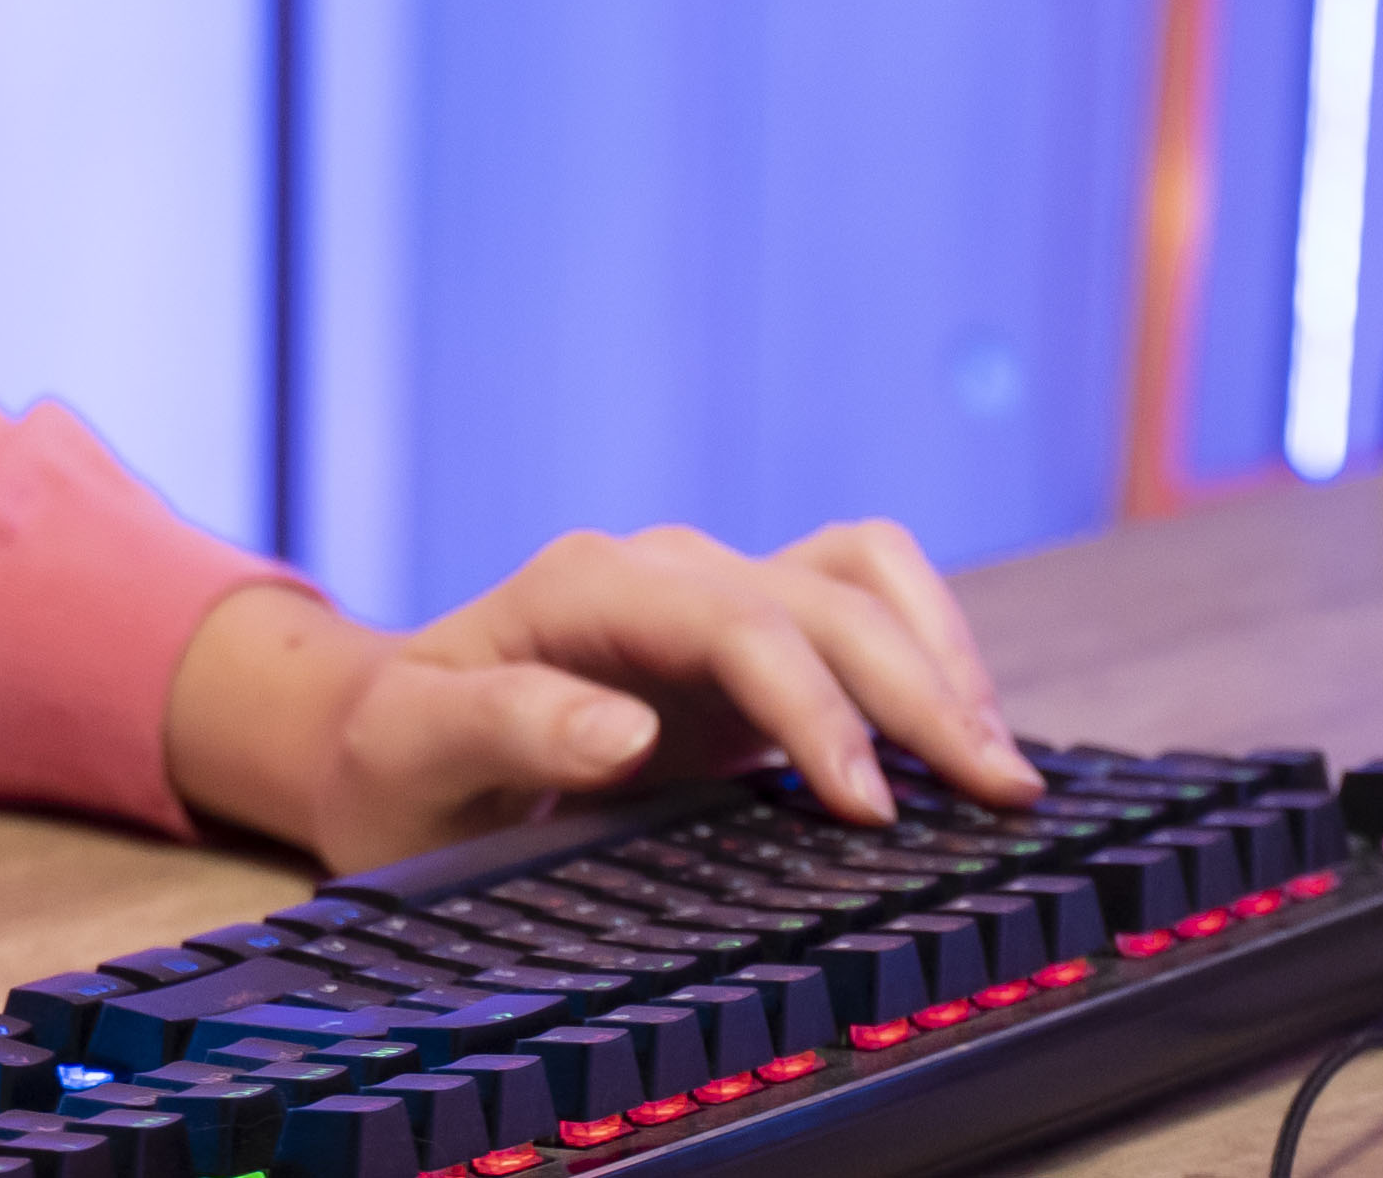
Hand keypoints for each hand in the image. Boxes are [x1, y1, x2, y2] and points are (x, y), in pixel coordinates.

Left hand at [165, 521, 1042, 875]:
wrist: (382, 742)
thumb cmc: (392, 763)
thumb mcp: (412, 756)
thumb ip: (506, 726)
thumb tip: (623, 727)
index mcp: (587, 589)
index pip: (737, 623)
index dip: (815, 708)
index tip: (868, 808)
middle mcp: (665, 575)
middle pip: (826, 597)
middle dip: (920, 688)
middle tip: (997, 795)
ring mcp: (713, 599)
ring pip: (862, 578)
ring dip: (942, 655)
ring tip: (1000, 764)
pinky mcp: (748, 644)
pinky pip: (860, 611)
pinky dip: (925, 652)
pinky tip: (959, 736)